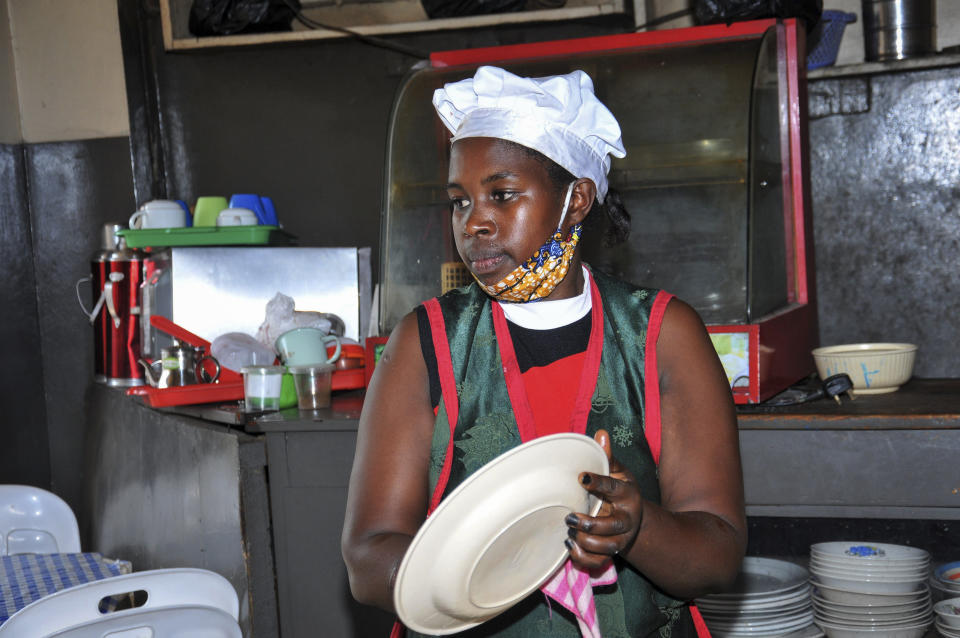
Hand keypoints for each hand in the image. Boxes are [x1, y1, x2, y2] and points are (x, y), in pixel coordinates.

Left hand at [564, 429, 643, 570]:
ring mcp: (620, 539)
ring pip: (605, 548)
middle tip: (569, 516)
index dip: (598, 483)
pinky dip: (582, 557)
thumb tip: (600, 434)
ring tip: (569, 529)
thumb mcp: (617, 471)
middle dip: (589, 524)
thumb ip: (607, 456)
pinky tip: (570, 544)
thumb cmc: (619, 489)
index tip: (581, 477)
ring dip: (584, 540)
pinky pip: (597, 562)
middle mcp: (627, 520)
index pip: (614, 489)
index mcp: (628, 495)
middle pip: (612, 527)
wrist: (631, 518)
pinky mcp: (611, 553)